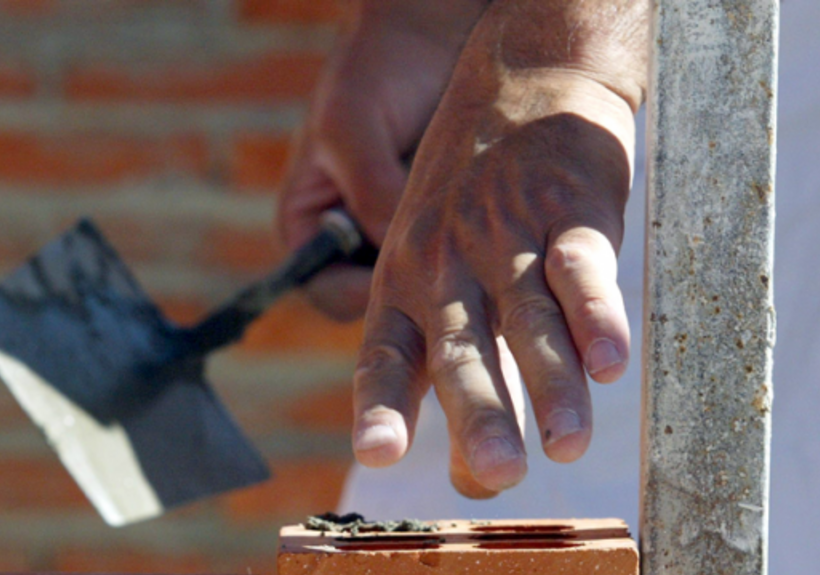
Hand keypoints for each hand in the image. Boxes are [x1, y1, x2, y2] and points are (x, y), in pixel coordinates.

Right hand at [276, 0, 484, 320]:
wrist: (437, 25)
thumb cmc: (379, 64)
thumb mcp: (354, 125)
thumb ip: (370, 190)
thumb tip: (398, 254)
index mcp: (311, 227)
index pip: (330, 293)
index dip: (368, 297)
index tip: (414, 278)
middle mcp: (357, 241)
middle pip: (385, 302)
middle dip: (424, 299)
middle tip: (468, 282)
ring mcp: (404, 235)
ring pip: (432, 288)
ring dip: (462, 280)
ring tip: (491, 249)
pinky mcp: (452, 225)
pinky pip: (468, 259)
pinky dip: (485, 252)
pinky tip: (508, 229)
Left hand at [351, 0, 646, 497]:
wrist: (524, 82)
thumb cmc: (472, 205)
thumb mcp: (430, 269)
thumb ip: (453, 371)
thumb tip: (477, 484)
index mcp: (403, 288)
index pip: (385, 356)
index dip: (381, 406)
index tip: (375, 454)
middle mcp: (447, 267)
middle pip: (462, 350)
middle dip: (480, 415)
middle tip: (498, 476)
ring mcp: (507, 237)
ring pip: (530, 319)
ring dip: (553, 385)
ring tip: (568, 446)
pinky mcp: (570, 210)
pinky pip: (582, 269)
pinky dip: (598, 314)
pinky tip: (613, 362)